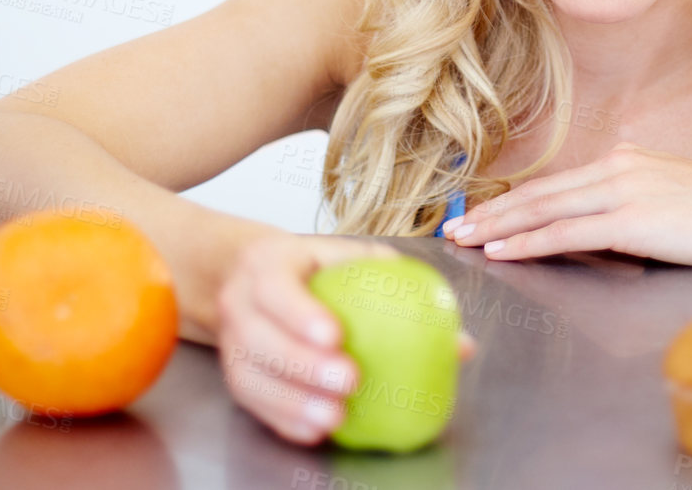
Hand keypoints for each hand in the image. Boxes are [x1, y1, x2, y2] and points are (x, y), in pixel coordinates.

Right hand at [215, 234, 476, 445]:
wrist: (252, 277)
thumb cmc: (315, 268)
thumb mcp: (353, 260)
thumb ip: (400, 289)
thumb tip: (459, 343)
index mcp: (268, 264)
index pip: (277, 287)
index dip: (300, 313)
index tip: (336, 336)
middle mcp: (240, 302)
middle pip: (259, 337)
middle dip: (300, 364)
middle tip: (348, 381)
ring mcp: (232, 341)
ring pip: (251, 376)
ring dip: (292, 401)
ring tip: (334, 417)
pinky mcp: (235, 373)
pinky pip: (254, 402)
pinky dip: (283, 418)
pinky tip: (315, 431)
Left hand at [441, 141, 691, 266]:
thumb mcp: (672, 201)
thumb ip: (632, 207)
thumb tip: (603, 230)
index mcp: (625, 161)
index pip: (556, 184)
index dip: (514, 200)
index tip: (481, 214)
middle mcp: (618, 168)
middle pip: (539, 193)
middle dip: (491, 212)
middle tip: (453, 229)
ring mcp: (624, 191)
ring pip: (544, 209)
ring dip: (498, 227)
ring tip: (464, 240)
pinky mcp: (633, 221)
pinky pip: (568, 232)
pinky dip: (529, 242)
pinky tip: (503, 251)